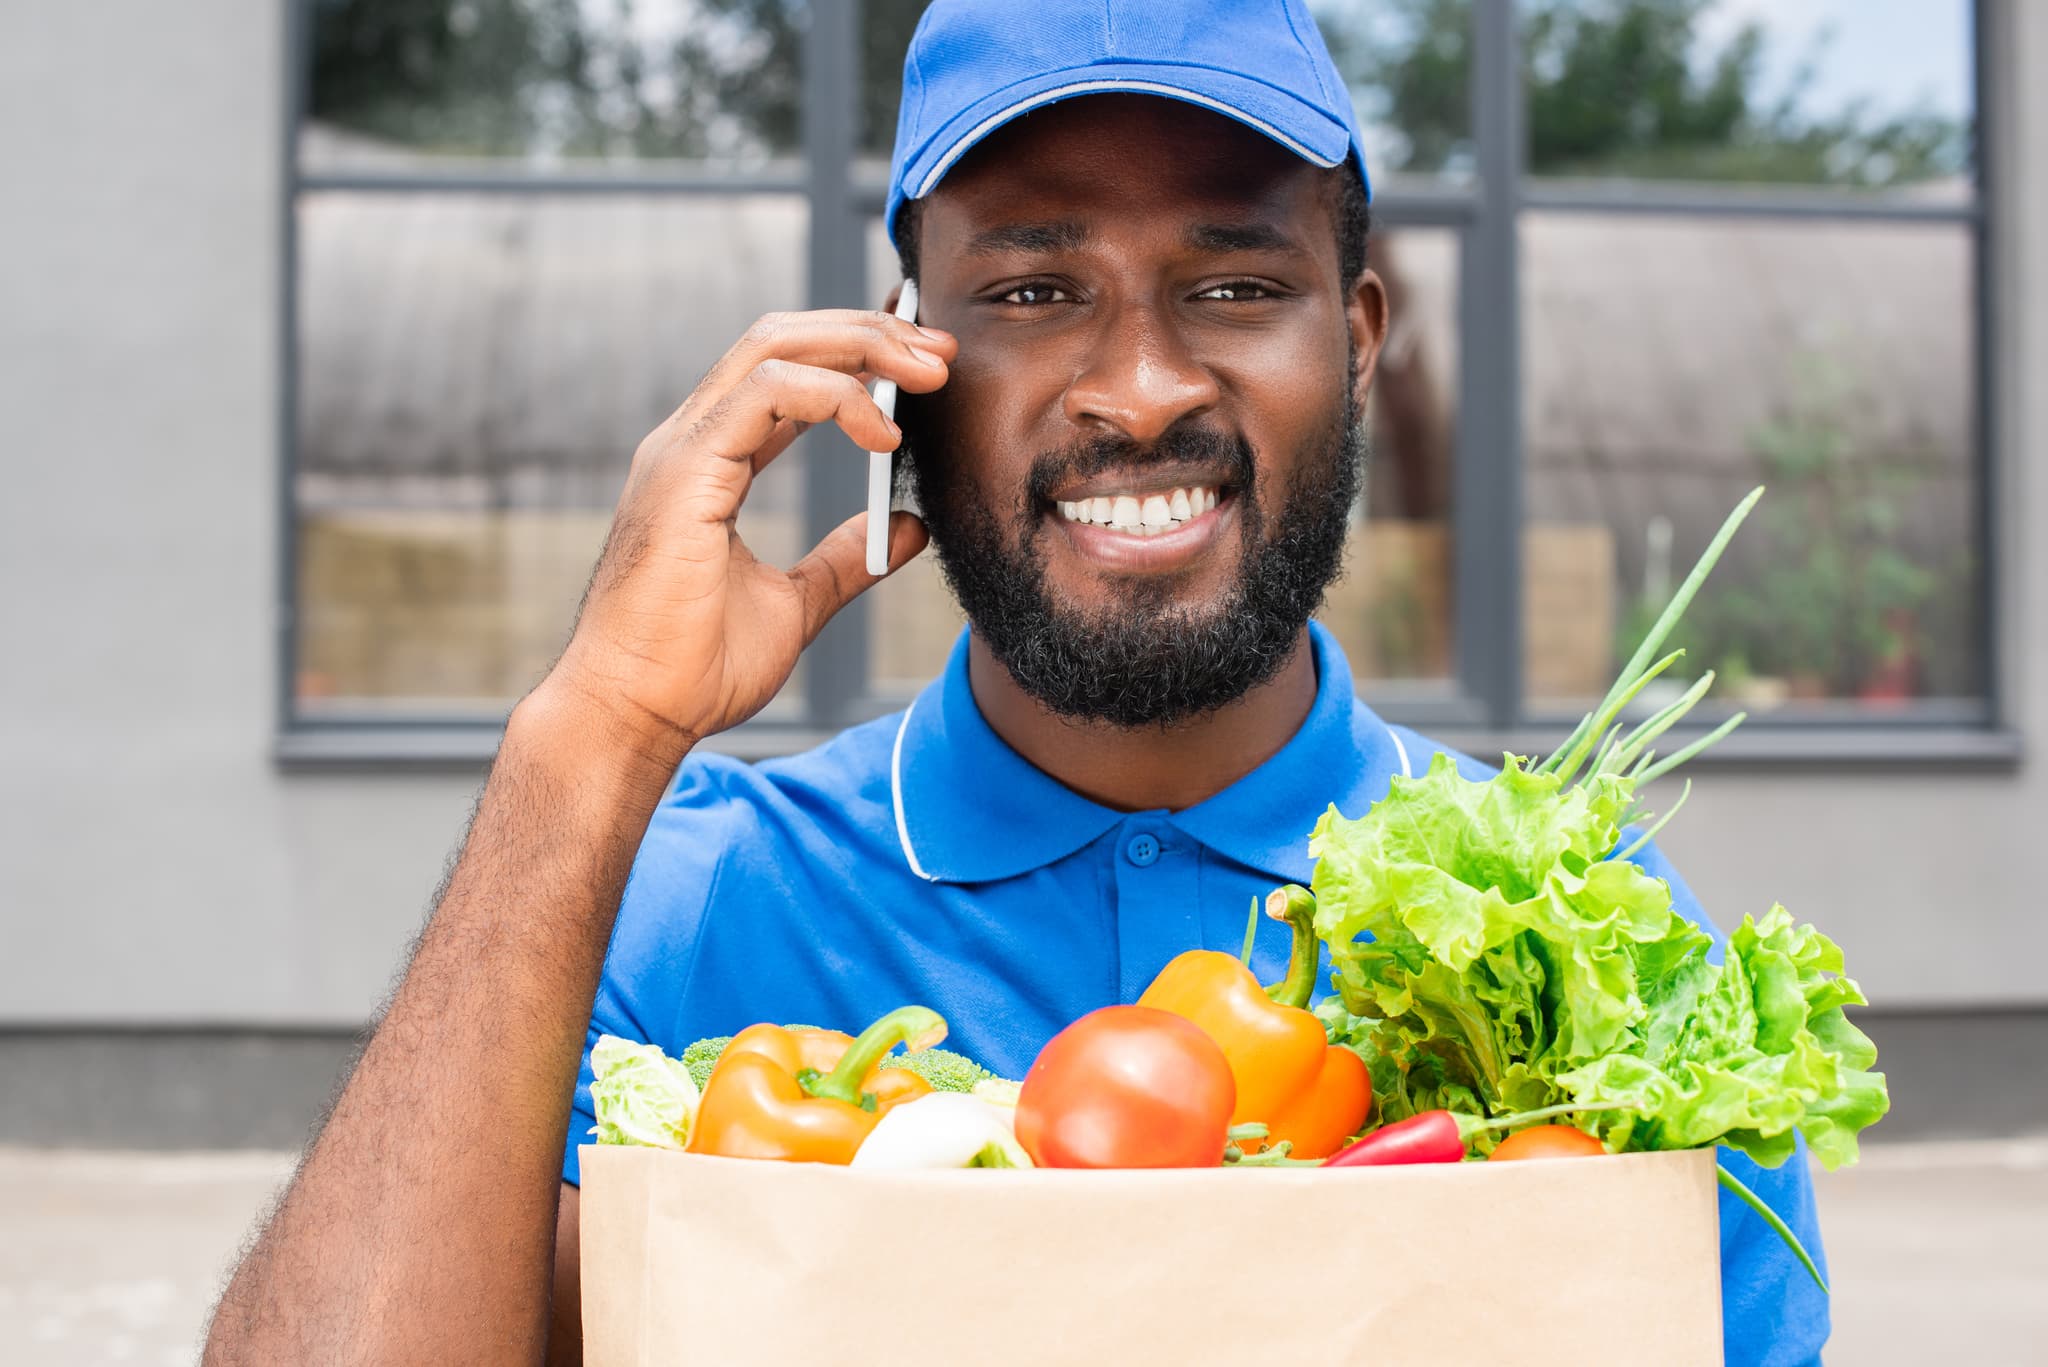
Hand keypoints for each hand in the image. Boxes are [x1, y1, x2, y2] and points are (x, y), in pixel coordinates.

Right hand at [542, 308, 953, 753]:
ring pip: (774, 347)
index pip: (786, 373)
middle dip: (869, 332)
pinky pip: (767, 393)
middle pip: (783, 340)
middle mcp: (691, 440)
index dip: (857, 357)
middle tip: (942, 350)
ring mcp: (681, 449)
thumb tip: (906, 527)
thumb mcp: (794, 605)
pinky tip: (881, 432)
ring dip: (861, 347)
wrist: (638, 715)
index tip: (927, 369)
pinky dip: (834, 396)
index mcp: (710, 461)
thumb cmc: (694, 669)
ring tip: (927, 372)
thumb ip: (844, 560)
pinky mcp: (684, 470)